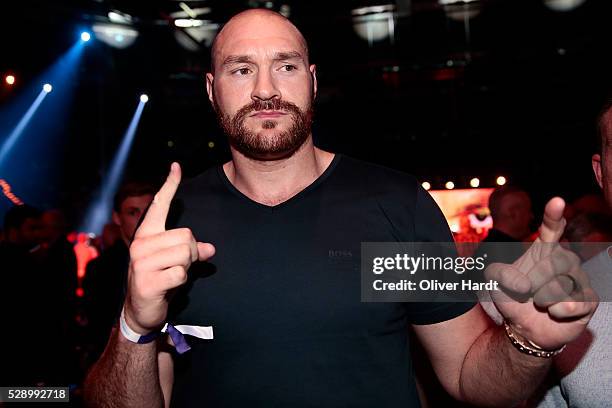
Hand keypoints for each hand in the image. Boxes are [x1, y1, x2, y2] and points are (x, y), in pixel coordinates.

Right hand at [123, 162, 214, 333]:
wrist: (141, 310)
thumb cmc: (160, 279)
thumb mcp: (176, 261)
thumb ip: (191, 249)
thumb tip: (211, 249)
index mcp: (147, 234)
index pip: (159, 205)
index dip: (169, 186)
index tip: (176, 166)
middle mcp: (140, 244)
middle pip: (186, 235)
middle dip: (191, 252)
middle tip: (178, 265)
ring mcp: (140, 262)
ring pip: (185, 253)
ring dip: (186, 267)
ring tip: (172, 275)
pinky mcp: (146, 281)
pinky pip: (180, 273)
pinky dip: (181, 281)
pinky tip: (168, 286)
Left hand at [486, 197, 598, 349]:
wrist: (524, 326)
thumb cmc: (512, 297)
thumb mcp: (495, 282)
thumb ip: (497, 274)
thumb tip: (521, 284)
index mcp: (544, 250)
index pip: (551, 228)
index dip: (553, 215)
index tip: (556, 201)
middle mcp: (565, 259)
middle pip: (552, 263)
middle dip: (532, 282)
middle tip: (527, 293)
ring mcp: (580, 279)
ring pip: (561, 286)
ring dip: (543, 299)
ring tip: (541, 303)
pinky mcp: (589, 300)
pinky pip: (574, 303)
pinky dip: (558, 312)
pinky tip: (555, 313)